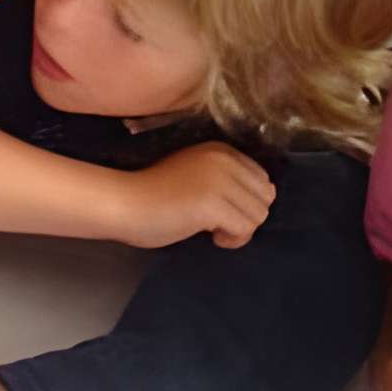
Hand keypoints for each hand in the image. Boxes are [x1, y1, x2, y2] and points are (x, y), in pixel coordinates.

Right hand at [121, 141, 277, 249]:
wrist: (124, 203)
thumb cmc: (155, 194)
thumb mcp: (197, 175)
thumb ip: (227, 179)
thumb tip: (267, 195)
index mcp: (221, 150)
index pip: (262, 180)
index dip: (245, 202)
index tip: (218, 210)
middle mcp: (224, 160)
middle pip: (265, 198)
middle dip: (245, 216)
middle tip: (217, 223)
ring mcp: (219, 181)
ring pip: (258, 216)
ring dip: (238, 230)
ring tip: (211, 230)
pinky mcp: (213, 204)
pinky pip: (244, 230)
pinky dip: (231, 240)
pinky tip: (210, 236)